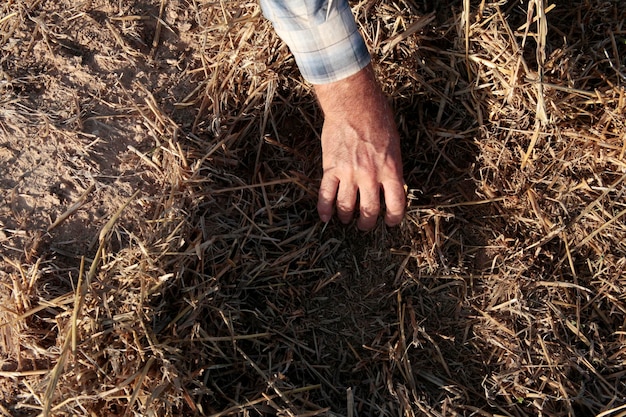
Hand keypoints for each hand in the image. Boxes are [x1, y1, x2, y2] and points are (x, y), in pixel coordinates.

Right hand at [314, 65, 404, 230]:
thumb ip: (391, 167)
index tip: (389, 223)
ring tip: (346, 219)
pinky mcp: (331, 168)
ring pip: (346, 207)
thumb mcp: (394, 144)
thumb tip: (389, 185)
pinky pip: (326, 195)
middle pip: (369, 211)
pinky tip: (325, 218)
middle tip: (364, 225)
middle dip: (367, 222)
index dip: (393, 218)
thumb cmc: (377, 117)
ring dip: (346, 217)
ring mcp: (349, 174)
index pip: (395, 204)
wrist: (353, 103)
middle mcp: (371, 176)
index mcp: (391, 170)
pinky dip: (324, 209)